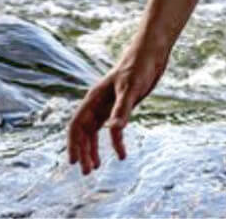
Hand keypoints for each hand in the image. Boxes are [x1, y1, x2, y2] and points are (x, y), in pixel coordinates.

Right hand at [67, 44, 167, 174]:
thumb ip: (122, 110)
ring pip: (95, 132)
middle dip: (84, 151)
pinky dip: (114, 142)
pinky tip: (122, 153)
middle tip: (88, 172)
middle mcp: (97, 103)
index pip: (76, 125)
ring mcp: (108, 105)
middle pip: (84, 132)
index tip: (74, 161)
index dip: (73, 143)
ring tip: (96, 167)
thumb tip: (113, 131)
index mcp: (94, 98)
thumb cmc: (138, 66)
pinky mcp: (120, 107)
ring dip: (94, 149)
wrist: (152, 54)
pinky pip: (112, 129)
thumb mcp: (130, 88)